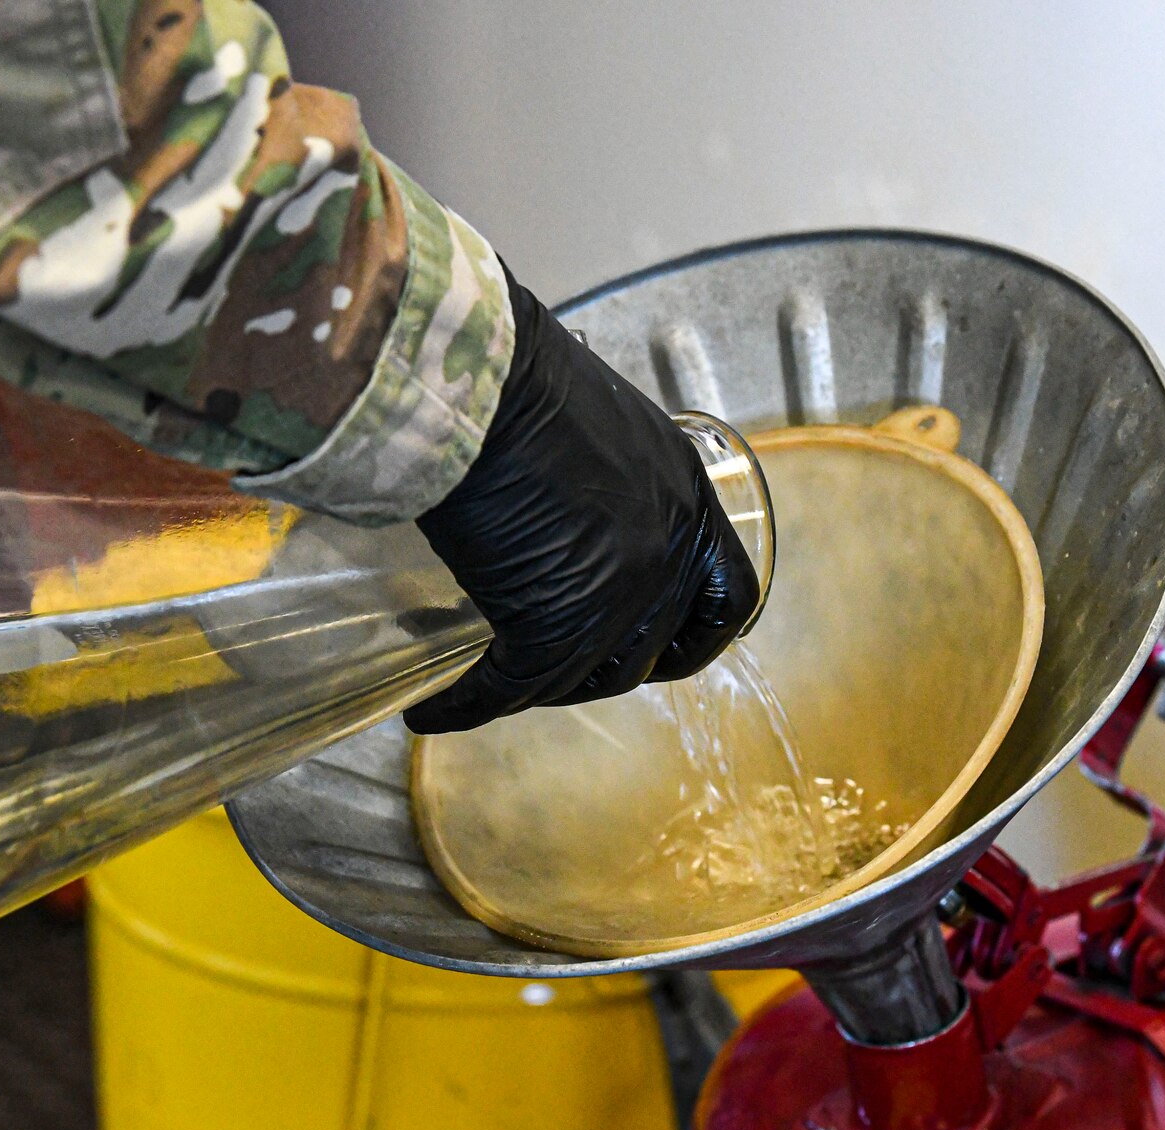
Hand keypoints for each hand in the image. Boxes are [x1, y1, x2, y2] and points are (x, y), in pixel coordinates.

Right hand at [405, 265, 759, 734]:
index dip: (696, 635)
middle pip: (648, 651)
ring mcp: (617, 596)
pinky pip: (511, 687)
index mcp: (688, 498)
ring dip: (536, 688)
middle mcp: (666, 554)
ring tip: (491, 684)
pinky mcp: (554, 623)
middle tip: (551, 668)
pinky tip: (435, 712)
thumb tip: (573, 515)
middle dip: (599, 670)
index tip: (667, 649)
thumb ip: (612, 483)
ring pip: (583, 678)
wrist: (475, 386)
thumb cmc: (518, 382)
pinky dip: (468, 705)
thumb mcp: (602, 425)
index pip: (728, 598)